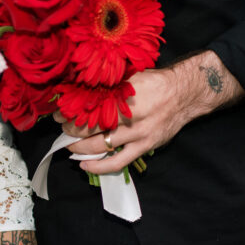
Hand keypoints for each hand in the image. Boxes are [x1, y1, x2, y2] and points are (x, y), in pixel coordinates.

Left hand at [60, 51, 244, 174]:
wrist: (184, 94)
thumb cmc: (156, 82)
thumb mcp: (132, 77)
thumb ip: (110, 85)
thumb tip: (82, 90)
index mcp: (125, 96)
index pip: (90, 108)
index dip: (71, 113)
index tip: (59, 113)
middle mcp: (130, 117)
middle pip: (92, 128)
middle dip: (72, 130)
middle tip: (61, 129)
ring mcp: (138, 135)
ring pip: (101, 146)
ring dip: (81, 147)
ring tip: (69, 146)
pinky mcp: (144, 147)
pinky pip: (118, 162)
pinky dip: (99, 167)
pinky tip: (84, 165)